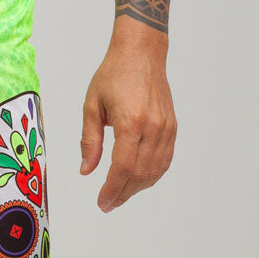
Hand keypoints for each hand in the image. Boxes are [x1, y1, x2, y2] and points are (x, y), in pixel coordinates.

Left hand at [80, 17, 176, 211]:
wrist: (141, 53)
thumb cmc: (114, 74)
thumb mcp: (92, 104)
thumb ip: (89, 140)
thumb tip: (86, 170)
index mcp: (131, 121)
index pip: (122, 167)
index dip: (112, 189)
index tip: (101, 202)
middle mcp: (152, 127)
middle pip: (139, 174)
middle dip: (123, 193)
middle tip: (108, 204)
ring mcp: (166, 128)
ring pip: (155, 170)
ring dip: (138, 187)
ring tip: (120, 194)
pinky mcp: (172, 127)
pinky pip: (165, 160)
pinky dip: (152, 174)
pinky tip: (138, 179)